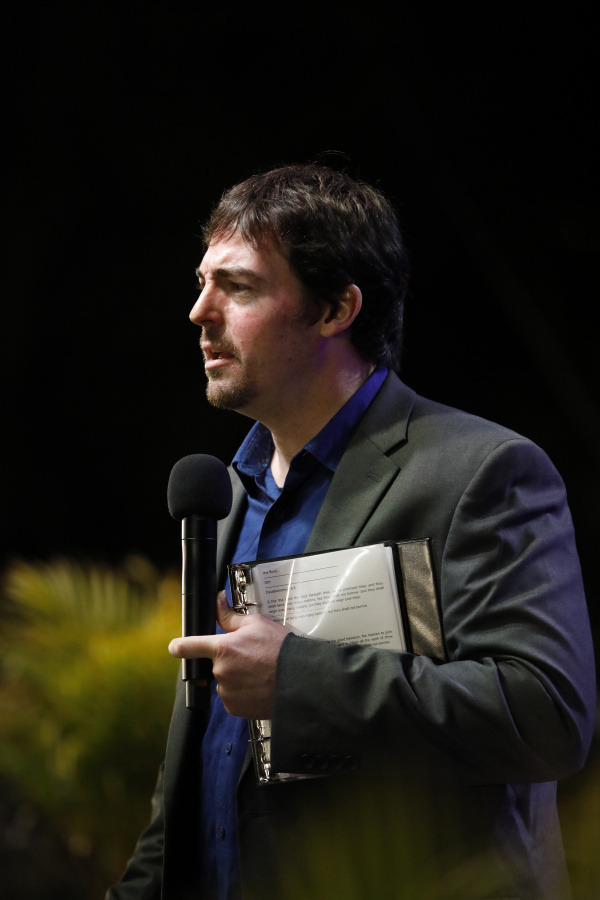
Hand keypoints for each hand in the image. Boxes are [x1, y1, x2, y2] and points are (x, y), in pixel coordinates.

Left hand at [168, 591, 290, 718]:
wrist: (299, 680)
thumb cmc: (280, 650)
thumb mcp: (256, 624)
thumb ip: (230, 616)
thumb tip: (218, 601)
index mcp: (222, 648)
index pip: (188, 646)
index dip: (179, 646)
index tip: (175, 647)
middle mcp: (220, 671)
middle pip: (214, 664)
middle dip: (228, 661)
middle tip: (251, 658)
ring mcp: (226, 692)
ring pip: (224, 682)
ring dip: (235, 678)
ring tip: (258, 673)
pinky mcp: (235, 708)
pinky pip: (232, 698)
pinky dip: (242, 693)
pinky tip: (258, 686)